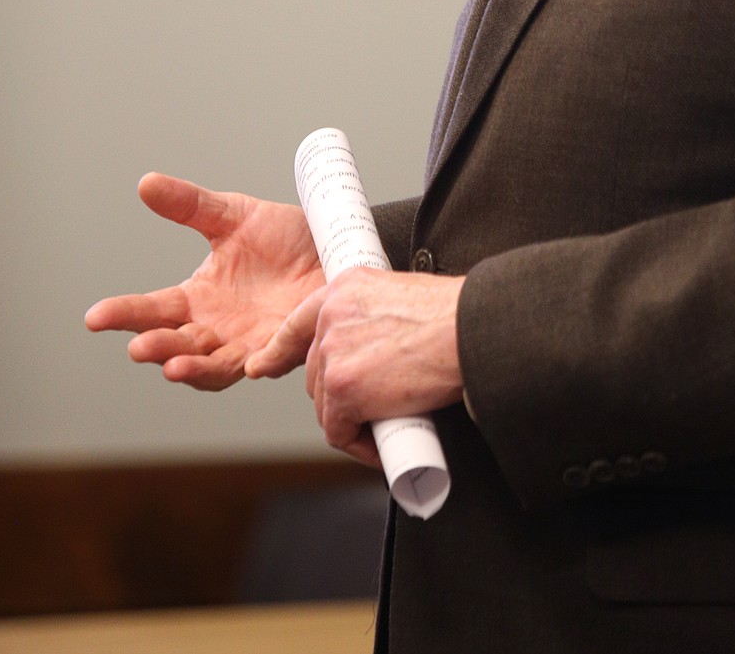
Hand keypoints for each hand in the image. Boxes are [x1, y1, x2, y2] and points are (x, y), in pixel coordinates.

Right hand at [85, 173, 323, 389]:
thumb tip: (145, 183)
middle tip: (136, 346)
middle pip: (177, 345)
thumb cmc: (285, 237)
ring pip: (215, 366)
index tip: (94, 318)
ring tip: (173, 366)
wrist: (339, 244)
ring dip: (193, 368)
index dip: (125, 315)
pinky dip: (259, 363)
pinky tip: (250, 363)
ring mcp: (252, 342)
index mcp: (199, 299)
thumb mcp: (233, 215)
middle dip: (156, 348)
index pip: (154, 310)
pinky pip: (272, 361)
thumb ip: (190, 206)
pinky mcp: (288, 345)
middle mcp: (219, 328)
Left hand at [249, 268, 464, 465]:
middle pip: (316, 372)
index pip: (298, 322)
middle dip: (341, 394)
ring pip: (326, 405)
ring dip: (352, 420)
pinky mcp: (343, 390)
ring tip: (388, 421)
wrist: (470, 330)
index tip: (264, 366)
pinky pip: (339, 432)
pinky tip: (381, 444)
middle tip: (376, 404)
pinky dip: (359, 445)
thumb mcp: (400, 300)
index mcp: (344, 289)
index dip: (279, 350)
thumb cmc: (453, 317)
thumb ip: (373, 319)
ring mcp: (333, 354)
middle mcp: (331, 316)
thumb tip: (371, 356)